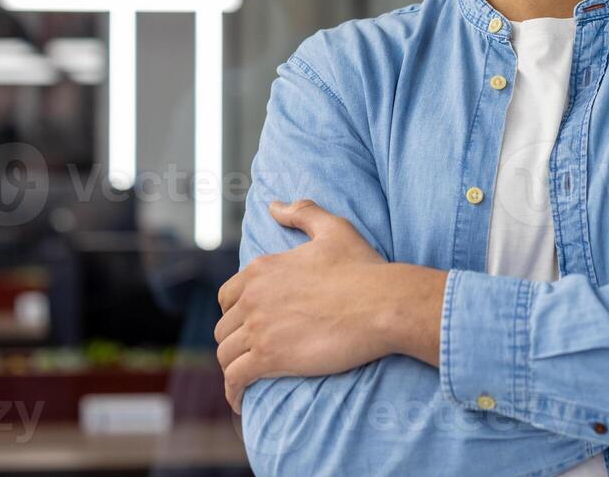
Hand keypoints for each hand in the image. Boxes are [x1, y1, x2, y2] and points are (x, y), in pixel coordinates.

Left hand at [215, 199, 431, 412]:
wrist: (383, 303)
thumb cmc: (364, 267)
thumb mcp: (334, 229)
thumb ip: (302, 212)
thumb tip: (274, 206)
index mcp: (262, 269)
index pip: (228, 296)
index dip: (236, 312)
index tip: (249, 325)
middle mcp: (254, 297)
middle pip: (224, 328)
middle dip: (235, 341)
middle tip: (251, 354)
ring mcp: (260, 328)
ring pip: (226, 355)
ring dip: (233, 368)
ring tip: (246, 381)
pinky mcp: (269, 358)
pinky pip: (236, 380)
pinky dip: (233, 393)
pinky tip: (240, 403)